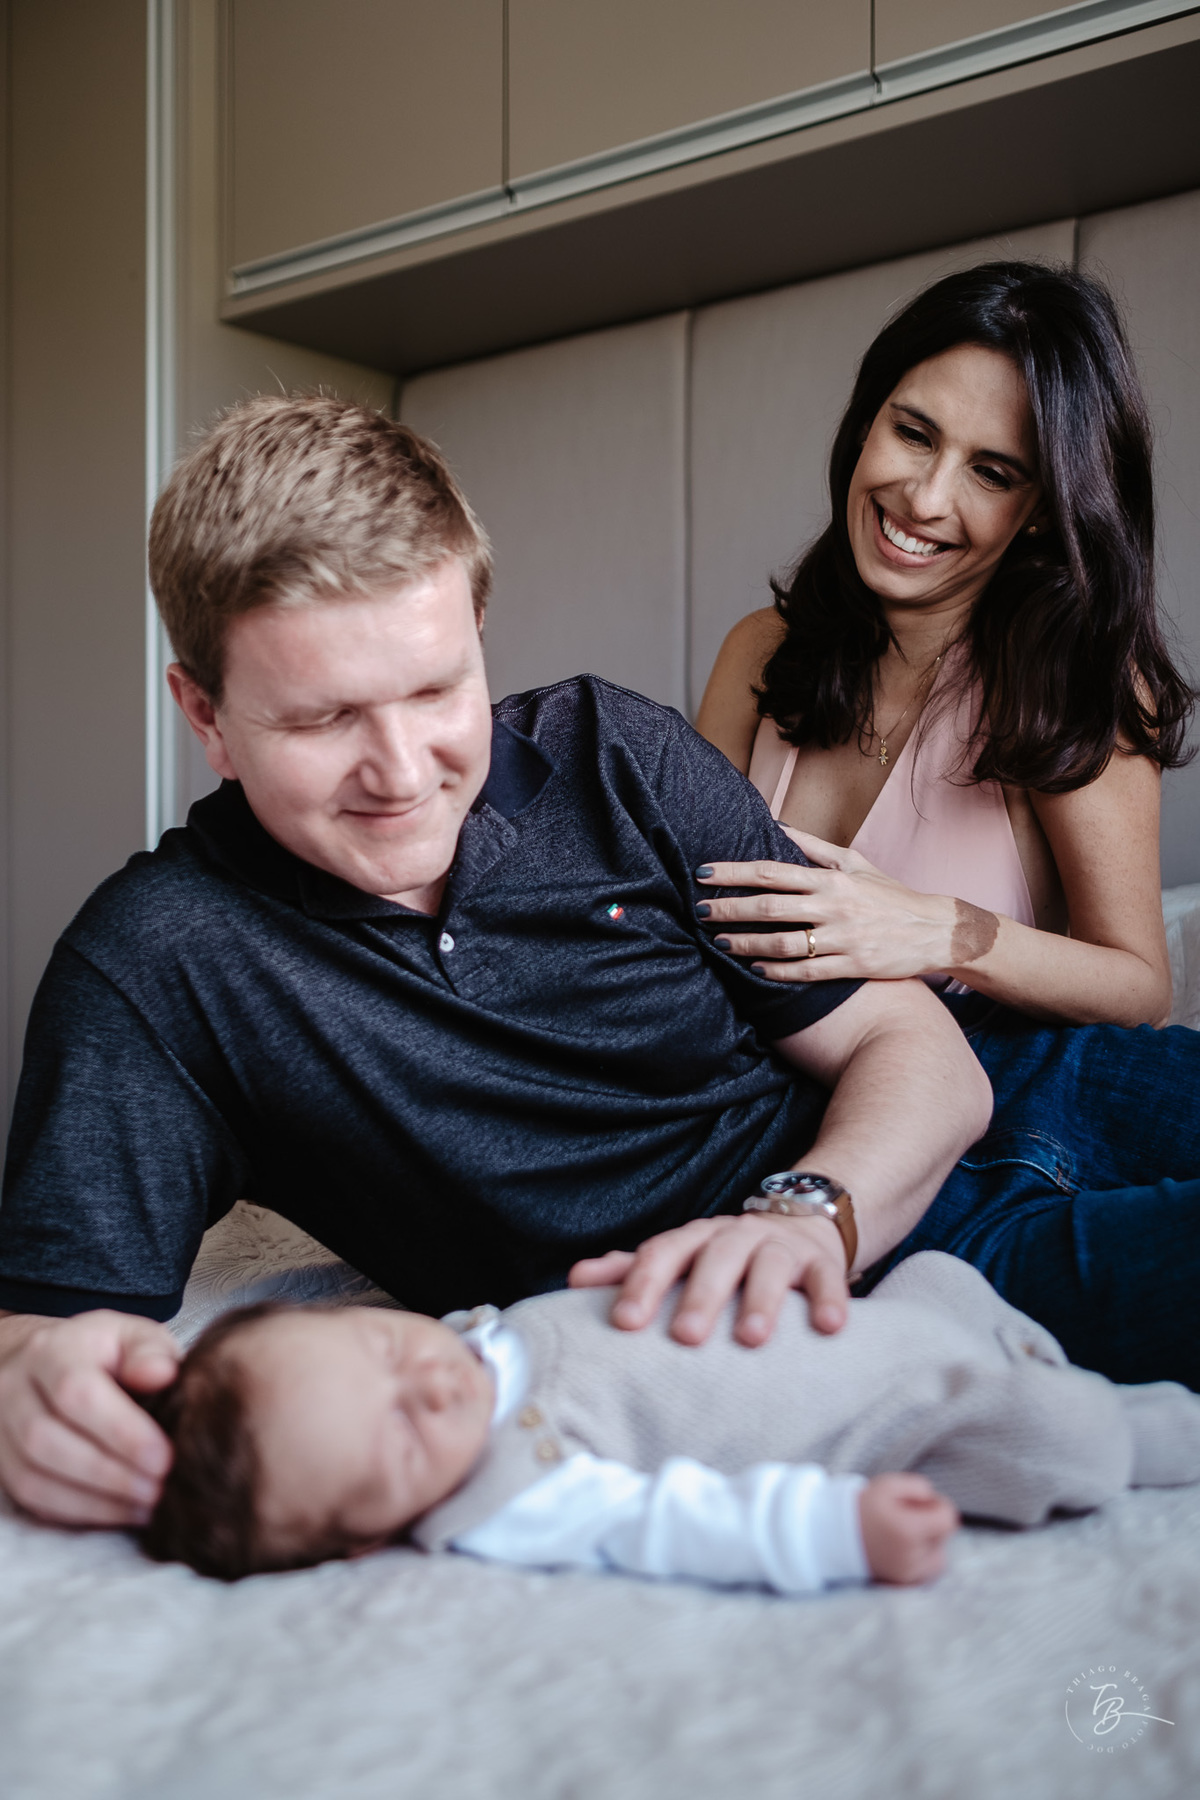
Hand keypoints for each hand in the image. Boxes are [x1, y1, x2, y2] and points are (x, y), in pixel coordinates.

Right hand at [0, 1310, 178, 1527]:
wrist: (49, 1365)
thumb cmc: (105, 1355)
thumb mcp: (133, 1338)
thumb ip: (151, 1351)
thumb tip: (161, 1375)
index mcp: (51, 1350)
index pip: (76, 1391)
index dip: (120, 1430)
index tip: (164, 1457)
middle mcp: (14, 1388)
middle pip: (47, 1439)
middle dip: (108, 1472)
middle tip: (158, 1489)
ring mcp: (0, 1429)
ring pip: (32, 1476)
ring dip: (93, 1500)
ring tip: (145, 1506)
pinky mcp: (1, 1463)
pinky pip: (30, 1498)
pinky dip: (76, 1511)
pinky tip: (117, 1511)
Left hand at [568, 1211, 848, 1346]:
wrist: (800, 1222)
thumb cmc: (724, 1256)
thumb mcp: (680, 1259)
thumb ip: (631, 1270)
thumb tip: (573, 1279)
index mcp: (693, 1239)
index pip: (662, 1253)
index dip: (641, 1284)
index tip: (623, 1322)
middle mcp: (734, 1237)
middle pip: (713, 1259)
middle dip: (700, 1296)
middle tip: (686, 1338)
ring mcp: (779, 1247)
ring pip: (769, 1266)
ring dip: (761, 1300)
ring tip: (752, 1338)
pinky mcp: (821, 1262)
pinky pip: (827, 1277)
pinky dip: (830, 1299)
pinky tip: (830, 1327)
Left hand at [696, 829, 955, 981]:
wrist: (935, 930)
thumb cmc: (890, 895)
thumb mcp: (855, 863)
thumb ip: (814, 846)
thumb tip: (776, 824)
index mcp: (832, 878)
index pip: (772, 872)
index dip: (734, 873)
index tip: (704, 873)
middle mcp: (834, 906)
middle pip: (769, 908)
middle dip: (729, 909)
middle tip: (698, 911)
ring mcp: (842, 938)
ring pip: (782, 944)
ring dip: (745, 944)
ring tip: (719, 942)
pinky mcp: (851, 966)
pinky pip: (804, 972)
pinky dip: (776, 972)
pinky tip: (754, 969)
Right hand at [858, 1472, 958, 1583]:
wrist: (836, 1535)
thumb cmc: (863, 1507)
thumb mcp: (888, 1484)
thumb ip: (918, 1486)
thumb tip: (934, 1499)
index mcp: (909, 1530)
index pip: (948, 1520)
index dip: (939, 1506)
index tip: (922, 1502)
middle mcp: (912, 1556)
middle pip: (943, 1537)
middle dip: (932, 1523)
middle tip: (910, 1515)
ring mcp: (908, 1573)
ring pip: (939, 1557)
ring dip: (931, 1544)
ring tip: (909, 1533)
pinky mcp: (903, 1582)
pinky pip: (926, 1572)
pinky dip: (922, 1560)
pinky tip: (906, 1548)